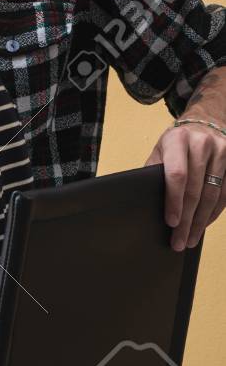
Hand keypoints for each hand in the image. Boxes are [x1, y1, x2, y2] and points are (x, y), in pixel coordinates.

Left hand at [146, 120, 225, 250]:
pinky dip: (215, 212)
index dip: (174, 200)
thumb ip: (156, 172)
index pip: (176, 175)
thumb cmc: (175, 144)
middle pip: (196, 189)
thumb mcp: (160, 151)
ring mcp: (222, 151)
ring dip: (202, 221)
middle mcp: (201, 144)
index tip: (171, 222)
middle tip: (179, 240)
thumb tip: (147, 203)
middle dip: (187, 219)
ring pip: (213, 195)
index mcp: (177, 140)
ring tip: (191, 238)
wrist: (204, 125)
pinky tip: (205, 224)